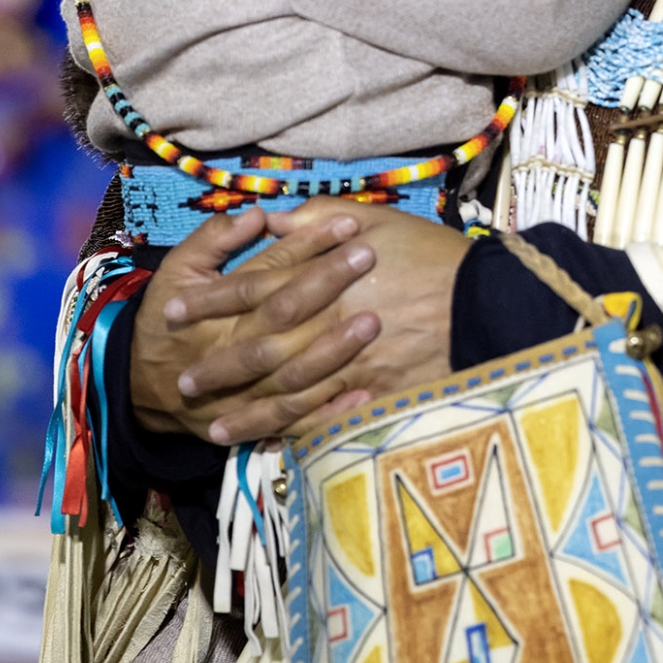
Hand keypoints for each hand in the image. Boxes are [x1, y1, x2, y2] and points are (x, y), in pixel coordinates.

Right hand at [129, 207, 382, 441]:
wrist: (144, 388)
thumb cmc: (168, 322)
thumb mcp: (177, 270)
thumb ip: (213, 240)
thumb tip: (257, 215)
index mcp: (216, 308)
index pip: (267, 270)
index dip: (307, 244)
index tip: (349, 223)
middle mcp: (232, 347)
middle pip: (283, 314)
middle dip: (326, 284)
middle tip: (368, 256)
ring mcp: (244, 389)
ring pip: (292, 371)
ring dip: (333, 348)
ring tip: (373, 321)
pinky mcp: (255, 420)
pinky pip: (295, 420)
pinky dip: (328, 412)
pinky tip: (364, 394)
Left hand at [168, 204, 470, 442]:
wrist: (490, 301)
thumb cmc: (434, 256)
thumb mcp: (380, 220)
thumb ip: (321, 218)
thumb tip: (275, 221)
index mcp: (325, 279)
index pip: (251, 289)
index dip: (209, 300)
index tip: (171, 312)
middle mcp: (329, 325)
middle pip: (258, 348)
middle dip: (216, 366)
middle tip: (179, 381)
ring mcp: (352, 368)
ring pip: (284, 395)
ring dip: (245, 411)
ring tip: (211, 427)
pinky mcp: (376, 399)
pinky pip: (326, 421)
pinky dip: (294, 434)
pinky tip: (270, 443)